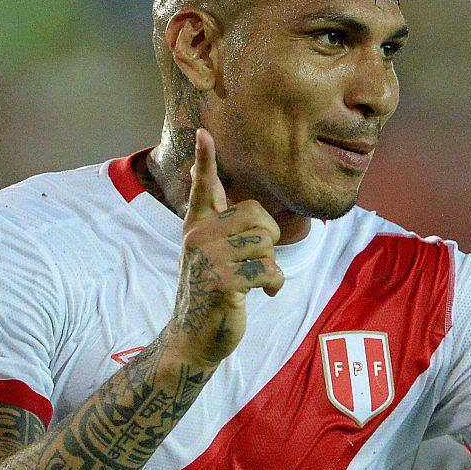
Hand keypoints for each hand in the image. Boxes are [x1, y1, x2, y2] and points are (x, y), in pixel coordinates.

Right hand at [165, 128, 283, 364]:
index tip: (203, 133)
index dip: (205, 160)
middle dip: (269, 237)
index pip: (203, 187)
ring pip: (266, 244)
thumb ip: (213, 218)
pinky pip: (269, 269)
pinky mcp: (224, 282)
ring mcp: (210, 259)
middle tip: (257, 259)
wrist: (195, 337)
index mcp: (197, 226)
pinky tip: (264, 293)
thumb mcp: (209, 252)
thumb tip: (204, 179)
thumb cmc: (210, 291)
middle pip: (258, 216)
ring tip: (255, 279)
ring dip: (272, 265)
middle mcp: (199, 237)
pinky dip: (275, 284)